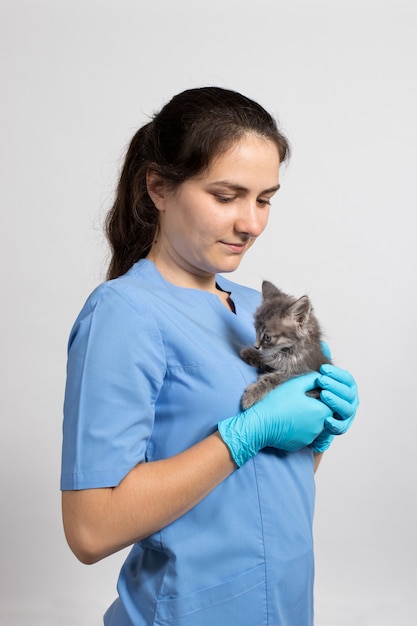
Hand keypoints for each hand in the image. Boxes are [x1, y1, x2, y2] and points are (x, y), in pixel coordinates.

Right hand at [218, 372, 332, 466]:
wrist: (261, 425)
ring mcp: (310, 438)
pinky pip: (305, 435)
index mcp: (321, 411)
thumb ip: (313, 379)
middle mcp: (320, 427)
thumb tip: (322, 378)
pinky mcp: (301, 445)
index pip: (331, 403)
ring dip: (308, 419)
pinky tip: (288, 421)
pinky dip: (299, 429)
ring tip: (292, 411)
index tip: (309, 393)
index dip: (322, 396)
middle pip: (324, 415)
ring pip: (315, 426)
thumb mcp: (295, 385)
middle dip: (315, 408)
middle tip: (300, 401)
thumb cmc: (277, 403)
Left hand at [318, 364, 358, 434]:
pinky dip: (335, 424)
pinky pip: (341, 427)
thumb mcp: (323, 378)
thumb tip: (323, 344)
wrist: (317, 415)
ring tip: (323, 395)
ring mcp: (348, 414)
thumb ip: (325, 364)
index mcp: (349, 387)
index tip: (322, 369)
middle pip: (347, 392)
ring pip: (346, 408)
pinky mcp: (342, 426)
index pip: (347, 378)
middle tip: (321, 380)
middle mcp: (352, 400)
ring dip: (335, 401)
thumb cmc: (321, 393)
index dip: (336, 373)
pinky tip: (326, 419)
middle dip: (334, 385)